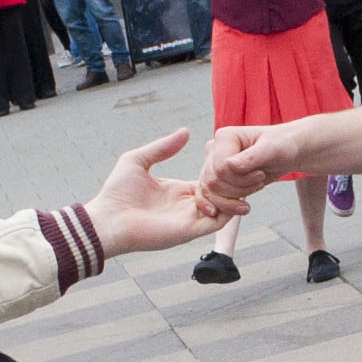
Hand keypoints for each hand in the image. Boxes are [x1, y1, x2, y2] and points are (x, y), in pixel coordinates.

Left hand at [86, 128, 241, 253]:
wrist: (107, 219)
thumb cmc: (117, 192)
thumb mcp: (138, 160)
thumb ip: (163, 147)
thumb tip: (186, 131)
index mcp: (177, 190)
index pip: (208, 181)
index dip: (221, 171)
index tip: (234, 158)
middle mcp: (186, 206)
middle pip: (220, 195)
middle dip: (236, 184)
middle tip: (253, 170)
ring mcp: (189, 219)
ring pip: (224, 209)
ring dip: (236, 196)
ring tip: (248, 181)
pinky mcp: (189, 231)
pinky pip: (217, 222)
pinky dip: (229, 211)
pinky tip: (233, 194)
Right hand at [196, 125, 291, 211]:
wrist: (288, 152)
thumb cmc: (282, 145)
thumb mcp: (271, 149)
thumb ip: (250, 157)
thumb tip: (229, 166)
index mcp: (224, 137)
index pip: (220, 167)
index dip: (239, 178)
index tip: (261, 174)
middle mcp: (215, 150)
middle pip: (213, 181)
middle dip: (239, 188)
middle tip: (260, 181)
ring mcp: (215, 165)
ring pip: (212, 192)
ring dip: (236, 196)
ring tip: (257, 187)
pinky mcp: (219, 178)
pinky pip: (213, 198)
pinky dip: (228, 206)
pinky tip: (243, 207)